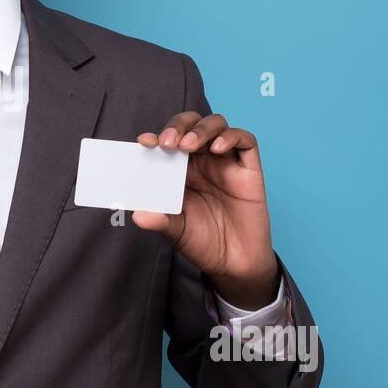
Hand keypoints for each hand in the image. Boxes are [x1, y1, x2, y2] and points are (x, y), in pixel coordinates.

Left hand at [130, 112, 278, 309]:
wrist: (234, 263)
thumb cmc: (203, 242)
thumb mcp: (176, 231)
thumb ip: (160, 221)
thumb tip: (139, 215)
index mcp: (180, 170)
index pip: (168, 141)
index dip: (156, 136)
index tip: (144, 142)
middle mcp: (202, 161)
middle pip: (191, 124)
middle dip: (177, 126)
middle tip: (167, 142)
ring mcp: (226, 162)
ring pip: (216, 125)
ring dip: (201, 128)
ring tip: (188, 145)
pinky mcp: (248, 168)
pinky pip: (245, 141)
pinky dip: (231, 137)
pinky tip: (216, 148)